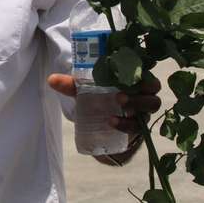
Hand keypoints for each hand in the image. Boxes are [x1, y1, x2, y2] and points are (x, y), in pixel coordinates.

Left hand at [47, 74, 161, 134]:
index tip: (133, 74)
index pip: (147, 75)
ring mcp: (142, 113)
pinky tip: (112, 122)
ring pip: (149, 109)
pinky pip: (139, 128)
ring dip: (135, 109)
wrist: (99, 127)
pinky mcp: (138, 129)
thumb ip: (70, 86)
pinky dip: (126, 125)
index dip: (145, 75)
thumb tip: (51, 79)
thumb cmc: (97, 101)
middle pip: (152, 94)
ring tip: (115, 110)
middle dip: (139, 95)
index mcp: (133, 82)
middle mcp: (142, 97)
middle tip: (121, 96)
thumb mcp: (85, 92)